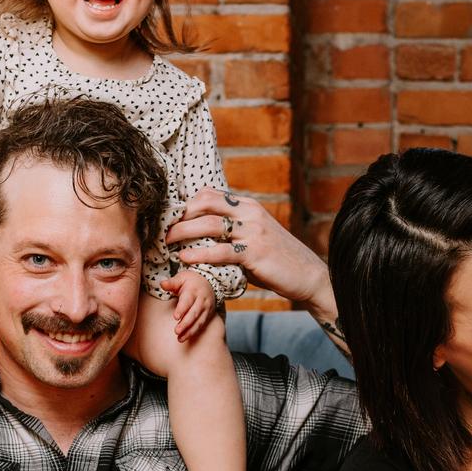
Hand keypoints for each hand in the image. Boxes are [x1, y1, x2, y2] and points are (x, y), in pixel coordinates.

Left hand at [161, 269, 218, 342]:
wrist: (208, 282)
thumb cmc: (191, 281)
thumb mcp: (181, 278)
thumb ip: (172, 282)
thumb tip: (162, 284)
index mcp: (193, 290)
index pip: (188, 301)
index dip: (182, 309)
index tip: (175, 317)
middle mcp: (201, 300)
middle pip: (194, 313)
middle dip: (186, 323)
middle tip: (176, 331)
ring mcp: (206, 308)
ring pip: (198, 321)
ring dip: (190, 331)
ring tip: (180, 338)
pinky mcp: (207, 315)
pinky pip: (201, 325)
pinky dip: (193, 332)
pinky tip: (185, 337)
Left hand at [168, 187, 326, 304]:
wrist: (307, 275)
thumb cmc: (276, 259)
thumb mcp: (254, 236)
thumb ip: (232, 230)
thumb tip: (202, 231)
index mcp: (247, 205)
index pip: (209, 195)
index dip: (186, 205)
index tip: (171, 218)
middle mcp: (249, 213)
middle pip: (205, 204)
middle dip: (181, 216)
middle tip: (164, 229)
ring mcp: (252, 232)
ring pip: (209, 225)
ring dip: (184, 233)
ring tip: (168, 242)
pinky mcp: (254, 253)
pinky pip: (220, 251)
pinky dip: (199, 254)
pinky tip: (185, 259)